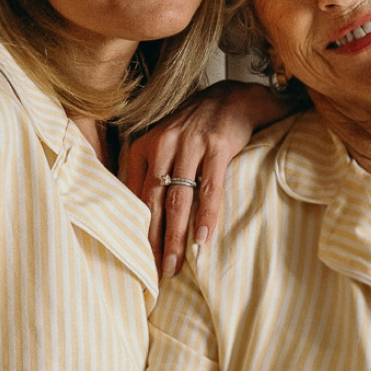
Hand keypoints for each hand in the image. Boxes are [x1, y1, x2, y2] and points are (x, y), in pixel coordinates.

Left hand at [119, 80, 291, 276]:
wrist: (234, 97)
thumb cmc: (198, 126)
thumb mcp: (166, 143)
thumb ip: (151, 171)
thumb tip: (137, 213)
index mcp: (144, 146)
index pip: (135, 196)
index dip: (136, 230)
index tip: (137, 260)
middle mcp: (163, 144)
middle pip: (154, 202)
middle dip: (152, 242)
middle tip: (154, 273)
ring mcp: (190, 145)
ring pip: (178, 200)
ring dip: (175, 237)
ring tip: (174, 265)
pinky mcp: (217, 147)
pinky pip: (210, 188)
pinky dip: (206, 215)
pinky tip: (203, 238)